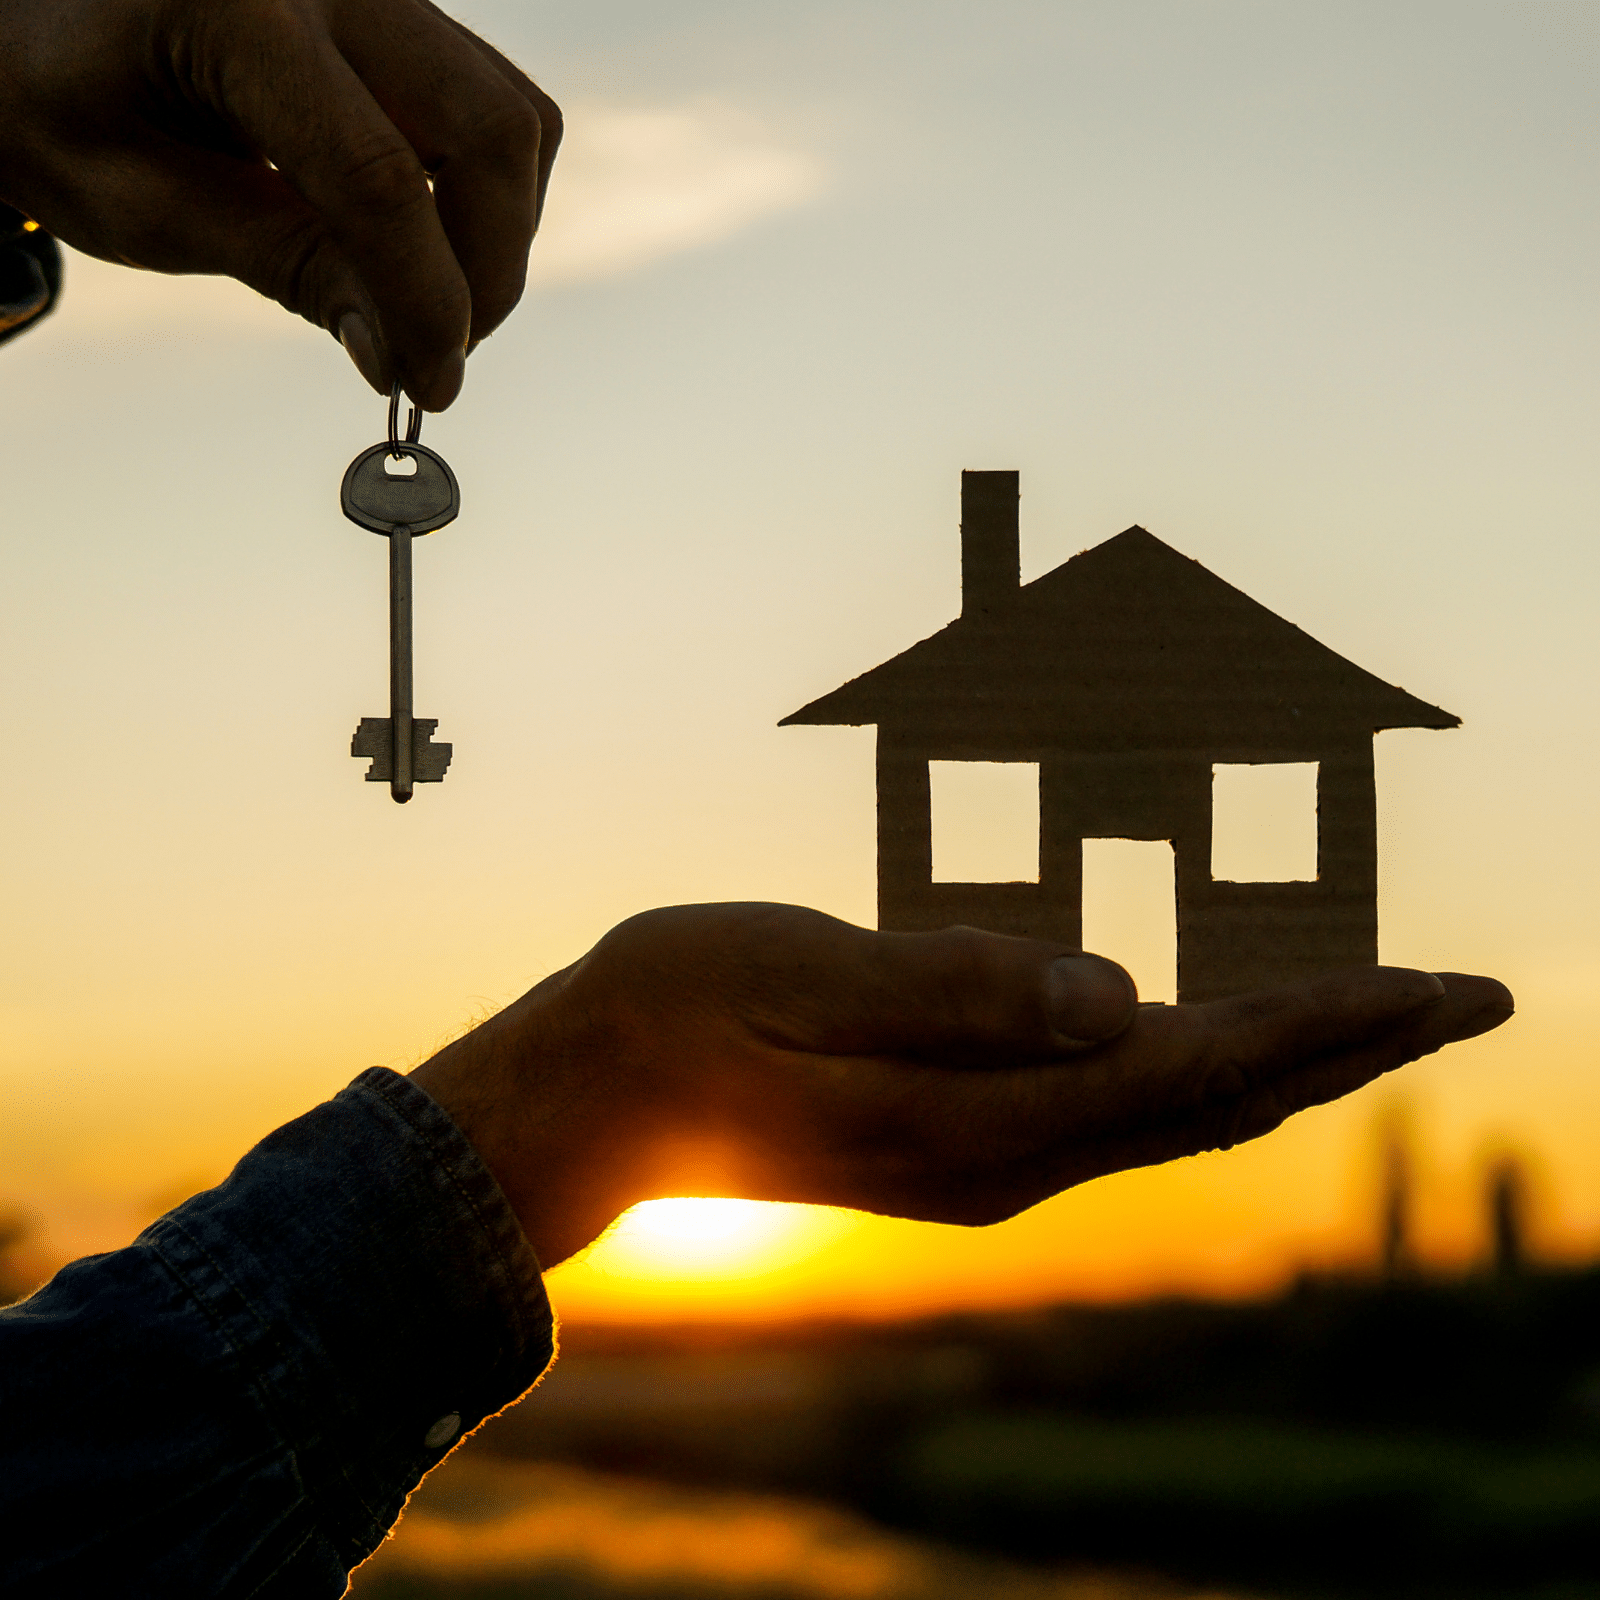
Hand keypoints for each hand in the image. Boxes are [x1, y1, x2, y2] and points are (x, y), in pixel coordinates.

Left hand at [0, 0, 559, 408]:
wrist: (35, 20)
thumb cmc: (60, 103)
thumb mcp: (143, 204)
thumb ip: (283, 265)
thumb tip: (396, 354)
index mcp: (237, 15)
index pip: (380, 179)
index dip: (425, 303)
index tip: (428, 387)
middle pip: (490, 133)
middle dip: (489, 270)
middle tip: (439, 351)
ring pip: (513, 119)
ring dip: (499, 235)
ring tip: (432, 302)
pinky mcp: (401, 15)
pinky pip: (494, 102)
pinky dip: (487, 193)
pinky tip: (430, 242)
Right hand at [410, 903, 1513, 1267]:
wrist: (588, 1103)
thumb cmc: (676, 1013)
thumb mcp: (798, 975)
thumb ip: (953, 989)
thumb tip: (1114, 993)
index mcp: (970, 1116)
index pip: (1192, 1065)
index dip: (1324, 1022)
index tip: (1440, 987)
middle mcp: (999, 1155)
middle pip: (1215, 1097)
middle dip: (1346, 1044)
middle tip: (1465, 996)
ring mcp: (980, 1158)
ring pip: (1177, 1109)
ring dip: (1288, 1059)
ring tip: (1378, 1012)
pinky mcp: (958, 1139)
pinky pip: (1116, 1108)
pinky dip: (1204, 1068)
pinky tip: (1229, 1042)